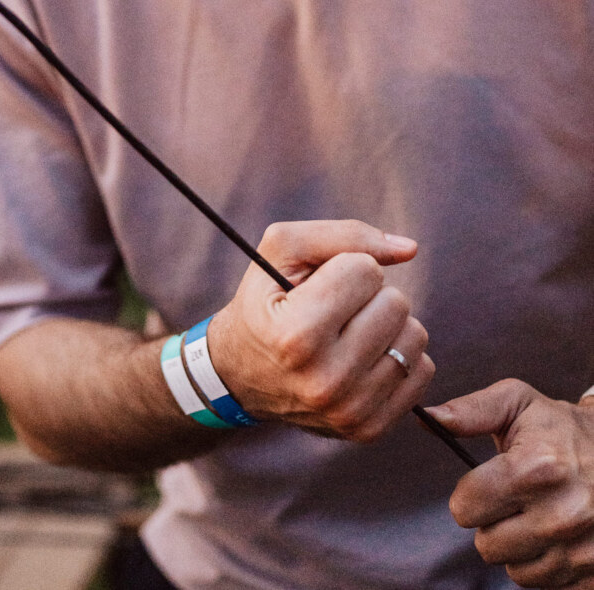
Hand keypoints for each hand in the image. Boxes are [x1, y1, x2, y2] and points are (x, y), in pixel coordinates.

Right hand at [207, 219, 433, 441]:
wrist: (242, 375)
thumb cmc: (266, 302)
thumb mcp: (283, 249)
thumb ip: (346, 235)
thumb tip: (410, 249)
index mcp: (297, 334)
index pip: (366, 270)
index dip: (346, 266)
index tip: (321, 284)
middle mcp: (325, 380)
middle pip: (396, 303)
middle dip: (370, 294)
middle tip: (337, 309)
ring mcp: (349, 411)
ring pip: (414, 336)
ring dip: (387, 324)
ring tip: (352, 331)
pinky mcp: (368, 429)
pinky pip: (422, 371)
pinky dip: (398, 355)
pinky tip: (366, 357)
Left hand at [427, 381, 593, 586]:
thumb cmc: (560, 427)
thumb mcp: (518, 402)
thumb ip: (471, 410)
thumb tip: (428, 417)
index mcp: (537, 468)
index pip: (466, 508)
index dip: (468, 493)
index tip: (486, 481)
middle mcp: (563, 514)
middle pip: (486, 545)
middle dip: (491, 522)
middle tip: (513, 499)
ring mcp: (583, 549)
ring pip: (515, 571)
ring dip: (517, 547)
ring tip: (536, 514)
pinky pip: (546, 585)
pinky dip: (544, 564)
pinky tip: (556, 535)